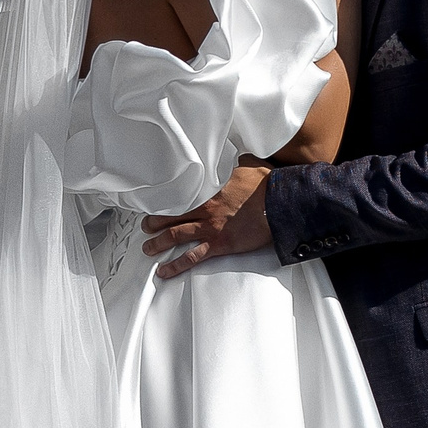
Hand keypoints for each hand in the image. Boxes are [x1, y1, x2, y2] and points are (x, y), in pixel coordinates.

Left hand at [142, 163, 271, 279]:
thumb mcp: (249, 164)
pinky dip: (176, 266)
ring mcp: (210, 227)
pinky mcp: (219, 244)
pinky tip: (165, 271)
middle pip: (171, 215)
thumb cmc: (268, 185)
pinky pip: (192, 257)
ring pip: (175, 235)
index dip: (166, 199)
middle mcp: (205, 208)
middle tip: (146, 226)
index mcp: (209, 188)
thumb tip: (232, 157)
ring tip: (148, 248)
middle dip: (154, 222)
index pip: (179, 193)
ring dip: (158, 243)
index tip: (157, 201)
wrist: (281, 204)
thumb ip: (234, 162)